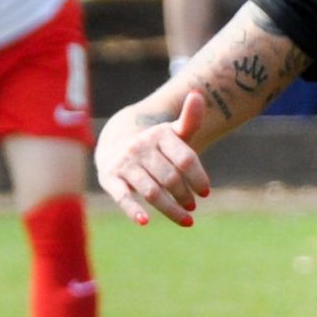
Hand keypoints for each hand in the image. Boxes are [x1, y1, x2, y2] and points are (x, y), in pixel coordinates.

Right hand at [96, 90, 212, 226]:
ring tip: (188, 220)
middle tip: (192, 207)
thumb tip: (198, 94)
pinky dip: (133, 209)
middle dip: (185, 195)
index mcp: (160, 134)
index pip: (185, 159)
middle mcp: (141, 147)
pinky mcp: (110, 179)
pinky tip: (145, 221)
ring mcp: (125, 164)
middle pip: (170, 177)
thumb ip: (189, 120)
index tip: (206, 193)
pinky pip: (123, 197)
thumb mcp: (172, 133)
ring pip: (152, 191)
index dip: (198, 177)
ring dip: (171, 208)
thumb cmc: (154, 145)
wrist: (114, 144)